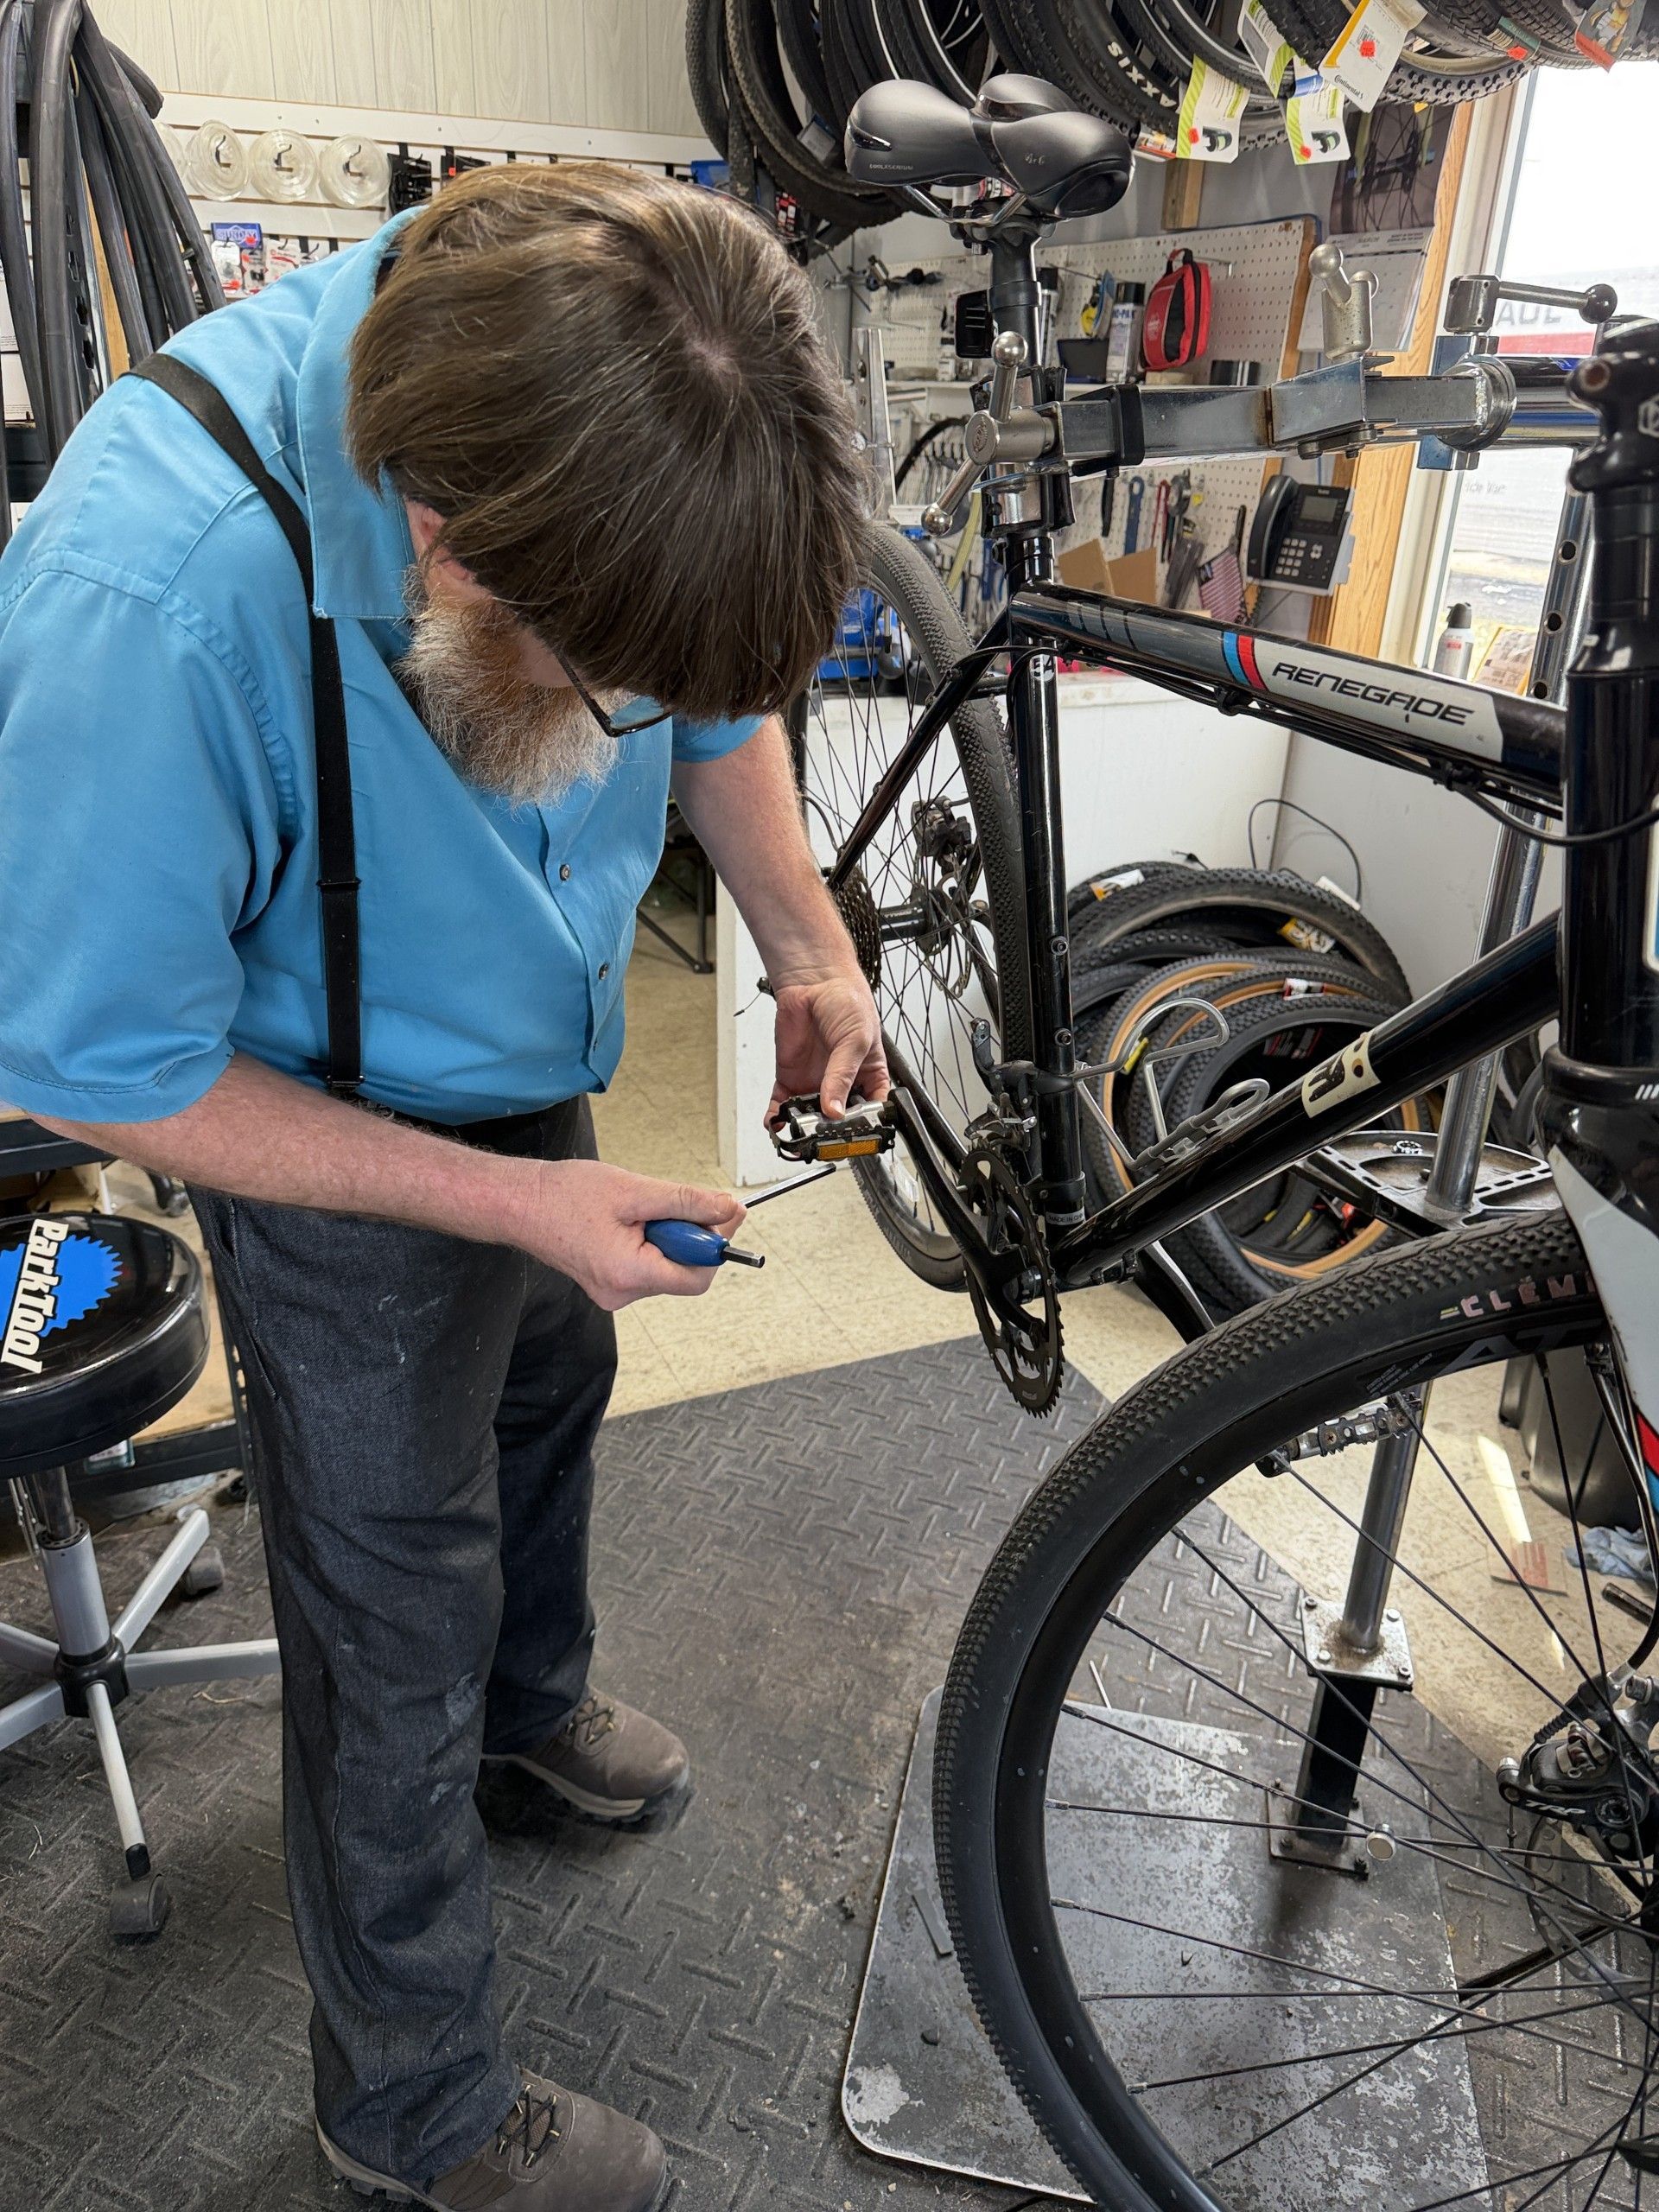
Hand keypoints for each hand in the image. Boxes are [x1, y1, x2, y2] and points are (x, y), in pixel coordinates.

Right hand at [510, 1158, 746, 1310]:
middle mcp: (622, 1293)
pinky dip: (652, 1241)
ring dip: (668, 1235)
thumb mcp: (635, 1191)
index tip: (723, 1213)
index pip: (697, 1276)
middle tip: (673, 1203)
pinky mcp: (610, 1282)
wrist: (521, 1204)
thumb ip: (686, 1203)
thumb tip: (727, 1209)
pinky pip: (648, 1264)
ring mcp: (614, 1291)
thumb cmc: (565, 1195)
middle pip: (683, 1272)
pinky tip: (630, 1220)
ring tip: (639, 1209)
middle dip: (689, 1235)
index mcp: (628, 1274)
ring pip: (666, 1266)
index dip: (715, 1245)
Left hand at [768, 968, 888, 1123]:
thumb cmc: (847, 1002)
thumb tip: (834, 1109)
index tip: (854, 1135)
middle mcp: (842, 1083)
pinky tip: (776, 1123)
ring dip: (802, 1127)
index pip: (870, 1110)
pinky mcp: (792, 1077)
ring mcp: (816, 1082)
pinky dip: (777, 1117)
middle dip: (830, 1130)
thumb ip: (842, 1076)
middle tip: (823, 1137)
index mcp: (869, 1076)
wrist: (813, 981)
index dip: (864, 1125)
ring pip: (809, 1116)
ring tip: (798, 1133)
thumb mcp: (855, 1040)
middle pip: (838, 1118)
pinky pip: (783, 1104)